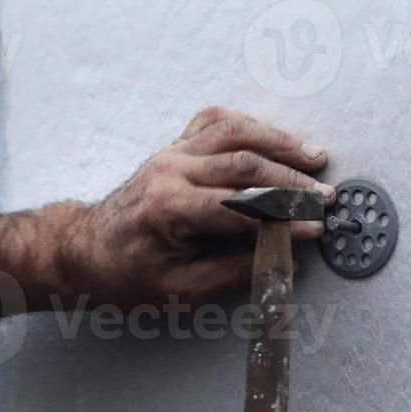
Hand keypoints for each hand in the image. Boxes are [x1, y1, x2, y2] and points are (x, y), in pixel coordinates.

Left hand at [56, 107, 333, 308]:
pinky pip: (214, 122)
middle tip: (325, 197)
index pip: (240, 207)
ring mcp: (171, 154)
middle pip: (244, 164)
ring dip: (279, 144)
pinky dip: (248, 125)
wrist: (84, 249)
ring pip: (234, 133)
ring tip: (314, 158)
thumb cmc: (126, 274)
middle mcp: (170, 172)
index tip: (316, 227)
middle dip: (292, 180)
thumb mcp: (178, 289)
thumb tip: (282, 259)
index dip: (284, 217)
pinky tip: (274, 137)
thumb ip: (232, 271)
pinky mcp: (174, 148)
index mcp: (169, 209)